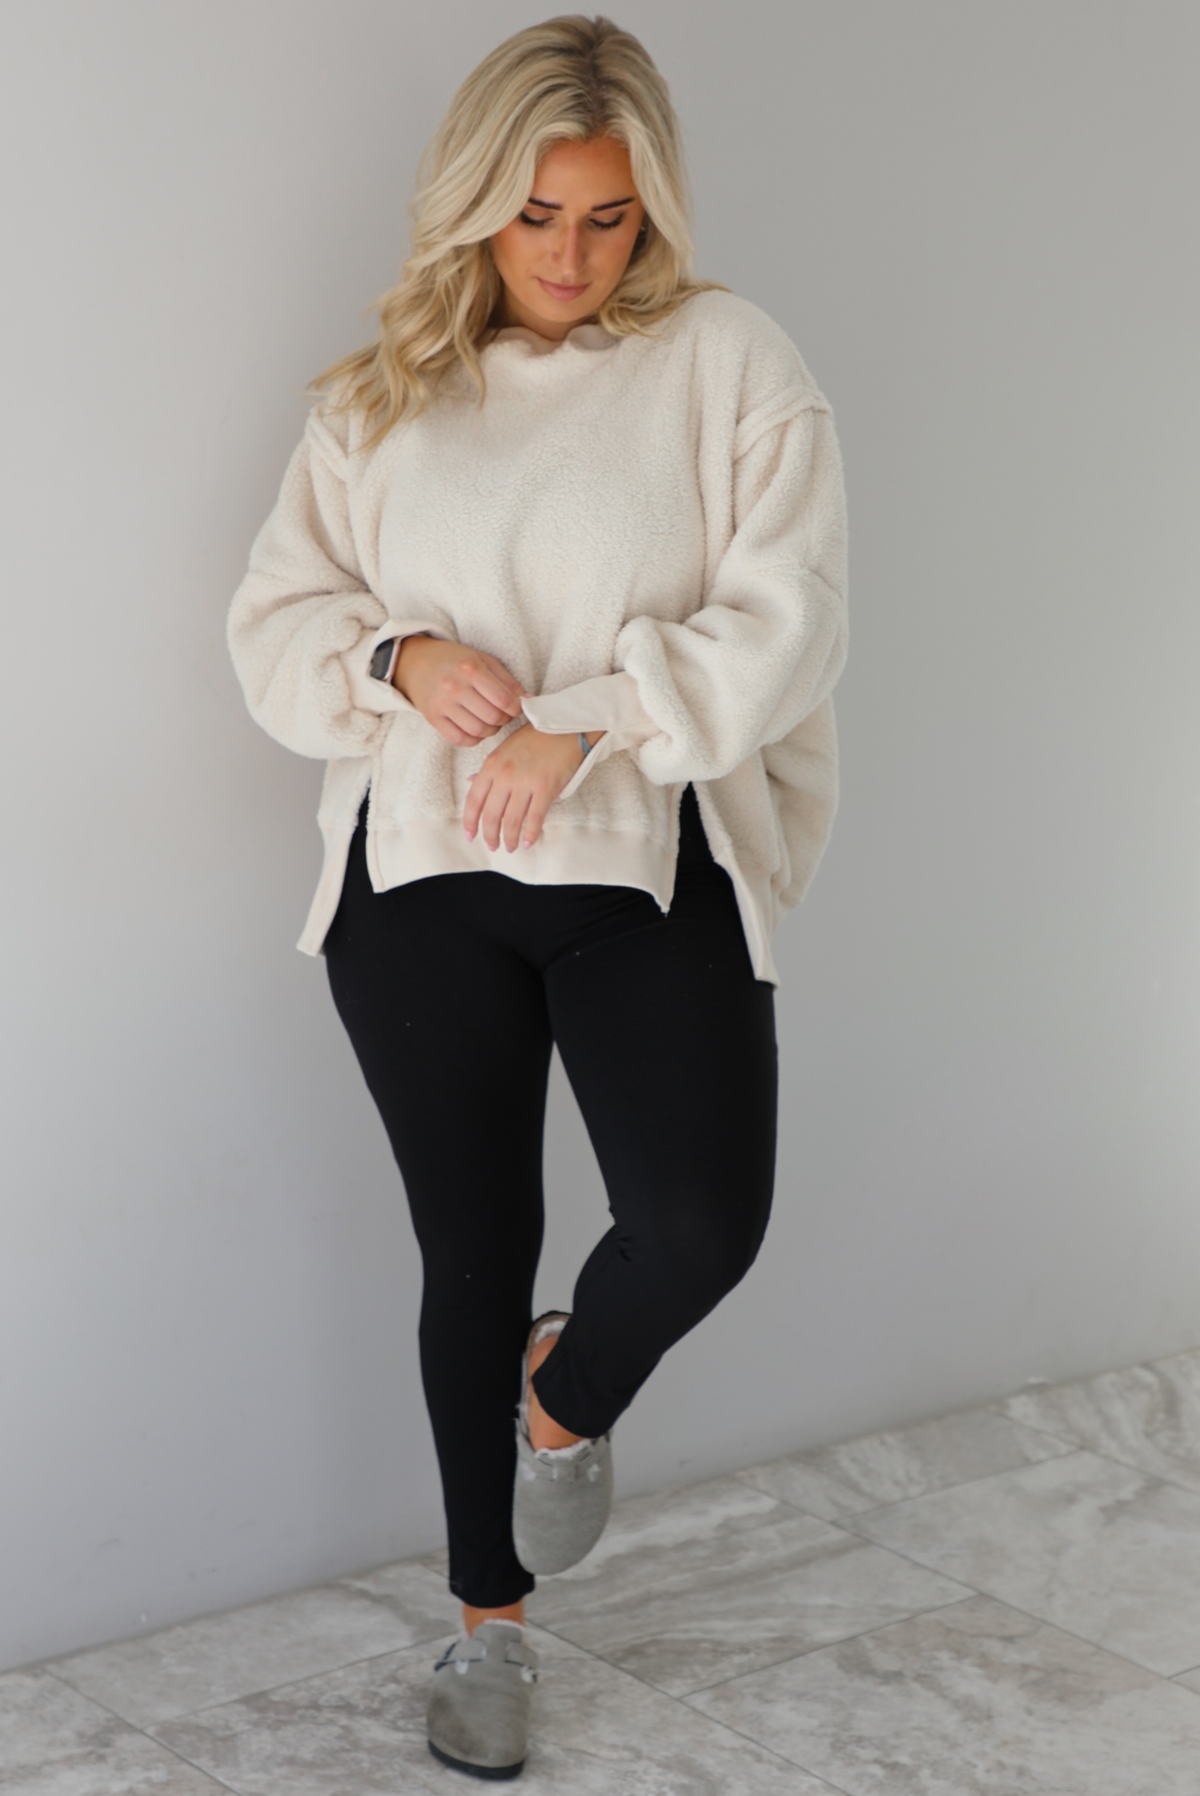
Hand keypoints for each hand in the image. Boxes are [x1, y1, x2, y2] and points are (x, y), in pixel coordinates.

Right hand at [393, 636, 525, 744]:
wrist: (416, 662)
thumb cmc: (454, 660)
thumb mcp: (482, 660)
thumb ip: (507, 679)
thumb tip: (528, 700)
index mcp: (471, 669)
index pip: (504, 699)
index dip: (516, 708)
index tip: (516, 707)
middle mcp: (455, 687)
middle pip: (493, 717)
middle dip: (505, 720)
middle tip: (503, 714)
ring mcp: (442, 704)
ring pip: (479, 730)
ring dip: (491, 730)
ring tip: (491, 721)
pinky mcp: (432, 718)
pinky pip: (460, 739)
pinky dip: (474, 739)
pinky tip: (476, 728)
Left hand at [464, 725, 587, 851]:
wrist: (566, 725)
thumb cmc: (536, 736)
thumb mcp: (505, 748)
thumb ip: (489, 768)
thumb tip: (471, 782)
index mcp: (492, 765)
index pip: (473, 799)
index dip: (470, 822)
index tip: (470, 835)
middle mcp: (505, 774)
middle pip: (491, 814)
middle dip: (490, 835)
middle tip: (493, 846)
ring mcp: (525, 781)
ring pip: (511, 820)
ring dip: (509, 839)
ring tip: (510, 847)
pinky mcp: (546, 787)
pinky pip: (535, 818)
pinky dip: (530, 834)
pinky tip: (528, 843)